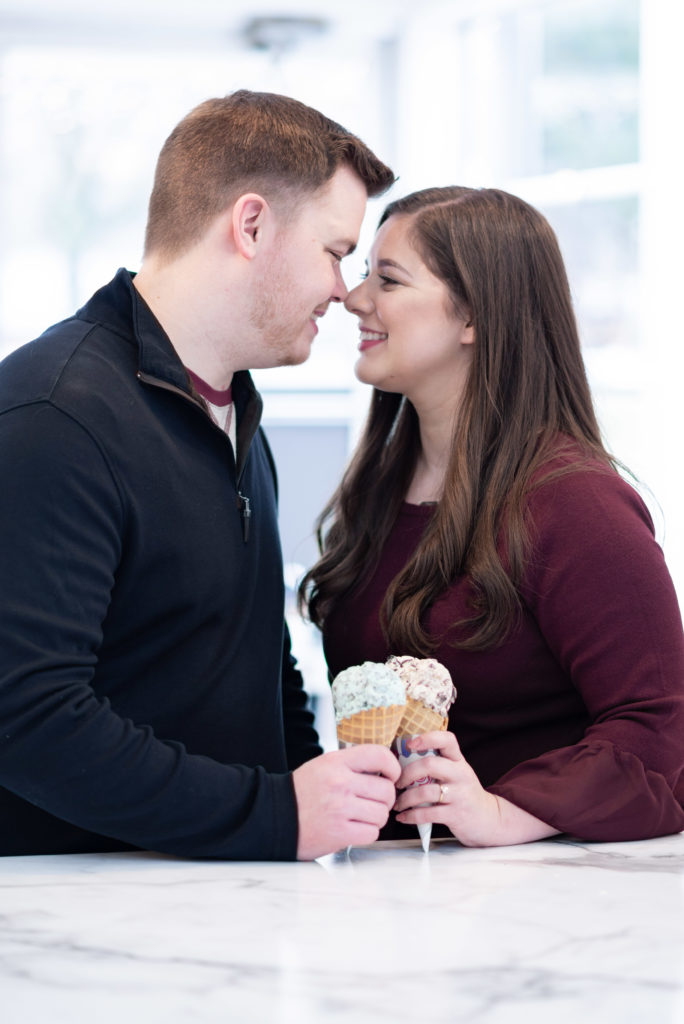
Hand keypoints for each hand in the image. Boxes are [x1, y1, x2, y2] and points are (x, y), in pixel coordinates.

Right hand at [293, 745, 400, 859]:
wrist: (276, 817)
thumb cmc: (302, 793)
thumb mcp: (323, 766)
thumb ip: (352, 765)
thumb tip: (384, 770)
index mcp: (336, 762)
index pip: (378, 755)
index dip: (392, 767)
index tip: (392, 775)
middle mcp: (340, 783)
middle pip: (386, 790)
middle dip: (384, 799)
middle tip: (373, 801)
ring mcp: (341, 809)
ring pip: (381, 814)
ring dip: (375, 817)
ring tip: (360, 816)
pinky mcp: (340, 833)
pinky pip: (372, 833)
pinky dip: (367, 833)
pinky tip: (354, 828)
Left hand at [394, 731, 557, 846]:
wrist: (488, 819)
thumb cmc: (463, 793)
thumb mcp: (456, 773)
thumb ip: (437, 765)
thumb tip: (401, 760)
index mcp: (459, 761)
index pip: (447, 740)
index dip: (427, 738)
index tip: (409, 745)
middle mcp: (461, 774)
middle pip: (430, 765)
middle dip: (407, 773)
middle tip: (397, 782)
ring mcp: (459, 795)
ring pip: (425, 792)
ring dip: (405, 799)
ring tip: (398, 804)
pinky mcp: (456, 815)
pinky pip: (427, 814)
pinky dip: (410, 816)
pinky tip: (403, 817)